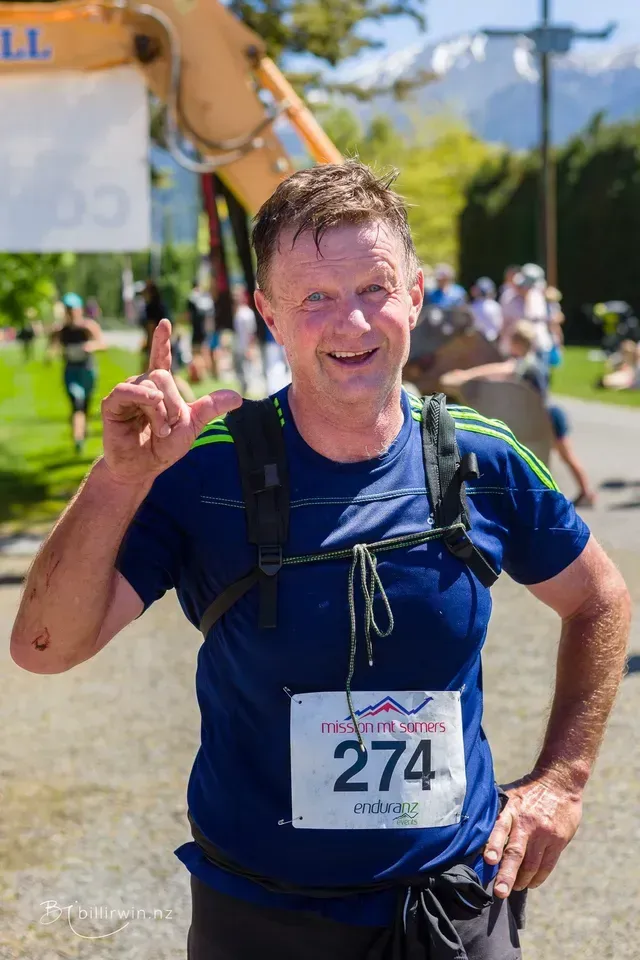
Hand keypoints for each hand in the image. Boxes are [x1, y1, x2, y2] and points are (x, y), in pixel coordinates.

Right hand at [101, 319, 241, 484]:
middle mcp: (142, 386)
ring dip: (160, 412)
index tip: (164, 323)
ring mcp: (125, 394)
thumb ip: (210, 408)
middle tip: (170, 427)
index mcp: (160, 388)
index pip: (161, 359)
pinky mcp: (111, 404)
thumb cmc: (164, 446)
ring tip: (161, 431)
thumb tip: (238, 398)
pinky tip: (151, 406)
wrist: (144, 467)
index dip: (162, 342)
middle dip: (173, 403)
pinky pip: (126, 391)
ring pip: (149, 387)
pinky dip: (141, 397)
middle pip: (161, 376)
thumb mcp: (192, 426)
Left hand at [483, 774, 582, 897]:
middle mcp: (527, 822)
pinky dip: (538, 878)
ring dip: (521, 880)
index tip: (488, 860)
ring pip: (532, 864)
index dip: (494, 844)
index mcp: (511, 809)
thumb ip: (497, 813)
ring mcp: (545, 833)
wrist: (559, 782)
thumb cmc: (528, 792)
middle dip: (506, 874)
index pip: (500, 828)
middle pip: (516, 852)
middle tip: (500, 891)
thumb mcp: (510, 795)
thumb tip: (474, 831)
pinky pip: (547, 865)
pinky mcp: (559, 840)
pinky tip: (530, 883)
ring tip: (513, 887)